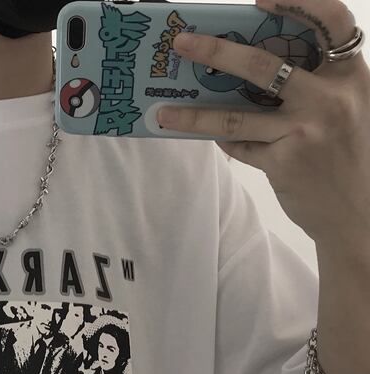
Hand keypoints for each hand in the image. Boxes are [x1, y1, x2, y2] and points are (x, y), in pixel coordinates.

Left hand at [158, 0, 369, 244]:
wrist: (357, 212)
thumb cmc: (346, 154)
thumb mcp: (346, 107)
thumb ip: (313, 84)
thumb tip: (246, 69)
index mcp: (350, 74)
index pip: (332, 21)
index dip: (298, 2)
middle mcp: (330, 98)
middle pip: (262, 64)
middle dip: (216, 51)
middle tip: (182, 43)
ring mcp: (306, 131)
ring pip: (236, 117)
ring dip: (194, 115)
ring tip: (165, 113)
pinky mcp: (285, 162)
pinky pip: (241, 146)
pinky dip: (224, 142)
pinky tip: (210, 137)